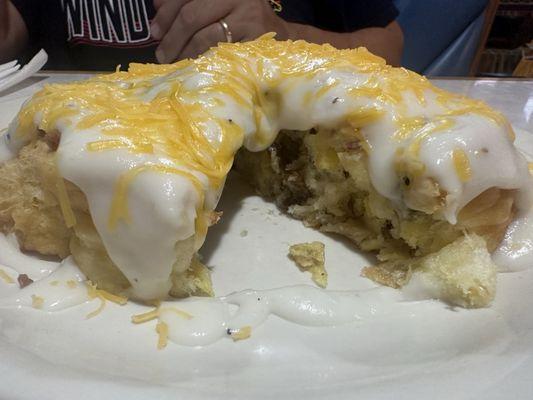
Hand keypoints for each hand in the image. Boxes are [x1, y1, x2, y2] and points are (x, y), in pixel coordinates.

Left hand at [151, 0, 288, 62]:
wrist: (281, 38)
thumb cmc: (243, 22)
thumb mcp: (216, 6)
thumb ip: (190, 3)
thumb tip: (157, 6)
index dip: (166, 13)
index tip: (154, 32)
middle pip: (192, 14)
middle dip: (172, 37)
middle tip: (161, 54)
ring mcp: (247, 12)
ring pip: (204, 34)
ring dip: (184, 52)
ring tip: (174, 63)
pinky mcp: (255, 35)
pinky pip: (220, 50)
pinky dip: (202, 59)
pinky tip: (193, 66)